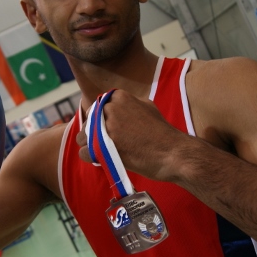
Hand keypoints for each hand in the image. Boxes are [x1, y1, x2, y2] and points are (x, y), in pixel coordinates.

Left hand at [75, 90, 189, 182]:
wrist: (173, 153)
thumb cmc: (162, 133)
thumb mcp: (147, 107)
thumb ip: (129, 105)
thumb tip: (116, 108)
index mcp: (119, 97)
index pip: (97, 107)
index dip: (99, 120)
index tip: (106, 129)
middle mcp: (110, 109)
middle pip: (88, 122)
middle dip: (93, 132)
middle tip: (104, 143)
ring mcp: (105, 127)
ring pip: (82, 136)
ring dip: (89, 145)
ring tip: (102, 152)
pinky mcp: (102, 147)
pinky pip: (84, 152)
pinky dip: (90, 157)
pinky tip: (100, 159)